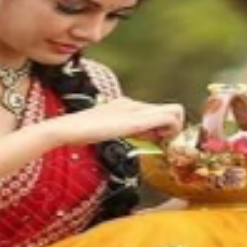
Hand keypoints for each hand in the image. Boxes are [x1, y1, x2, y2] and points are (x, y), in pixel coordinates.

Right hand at [46, 96, 185, 147]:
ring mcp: (137, 109)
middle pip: (170, 109)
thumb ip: (116, 132)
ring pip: (176, 110)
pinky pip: (170, 117)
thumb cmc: (80, 132)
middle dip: (172, 129)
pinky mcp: (138, 119)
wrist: (70, 128)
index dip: (160, 128)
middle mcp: (134, 104)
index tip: (153, 141)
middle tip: (161, 143)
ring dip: (175, 130)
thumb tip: (125, 140)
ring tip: (160, 142)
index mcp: (125, 105)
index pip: (154, 112)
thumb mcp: (102, 130)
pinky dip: (172, 131)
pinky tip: (158, 141)